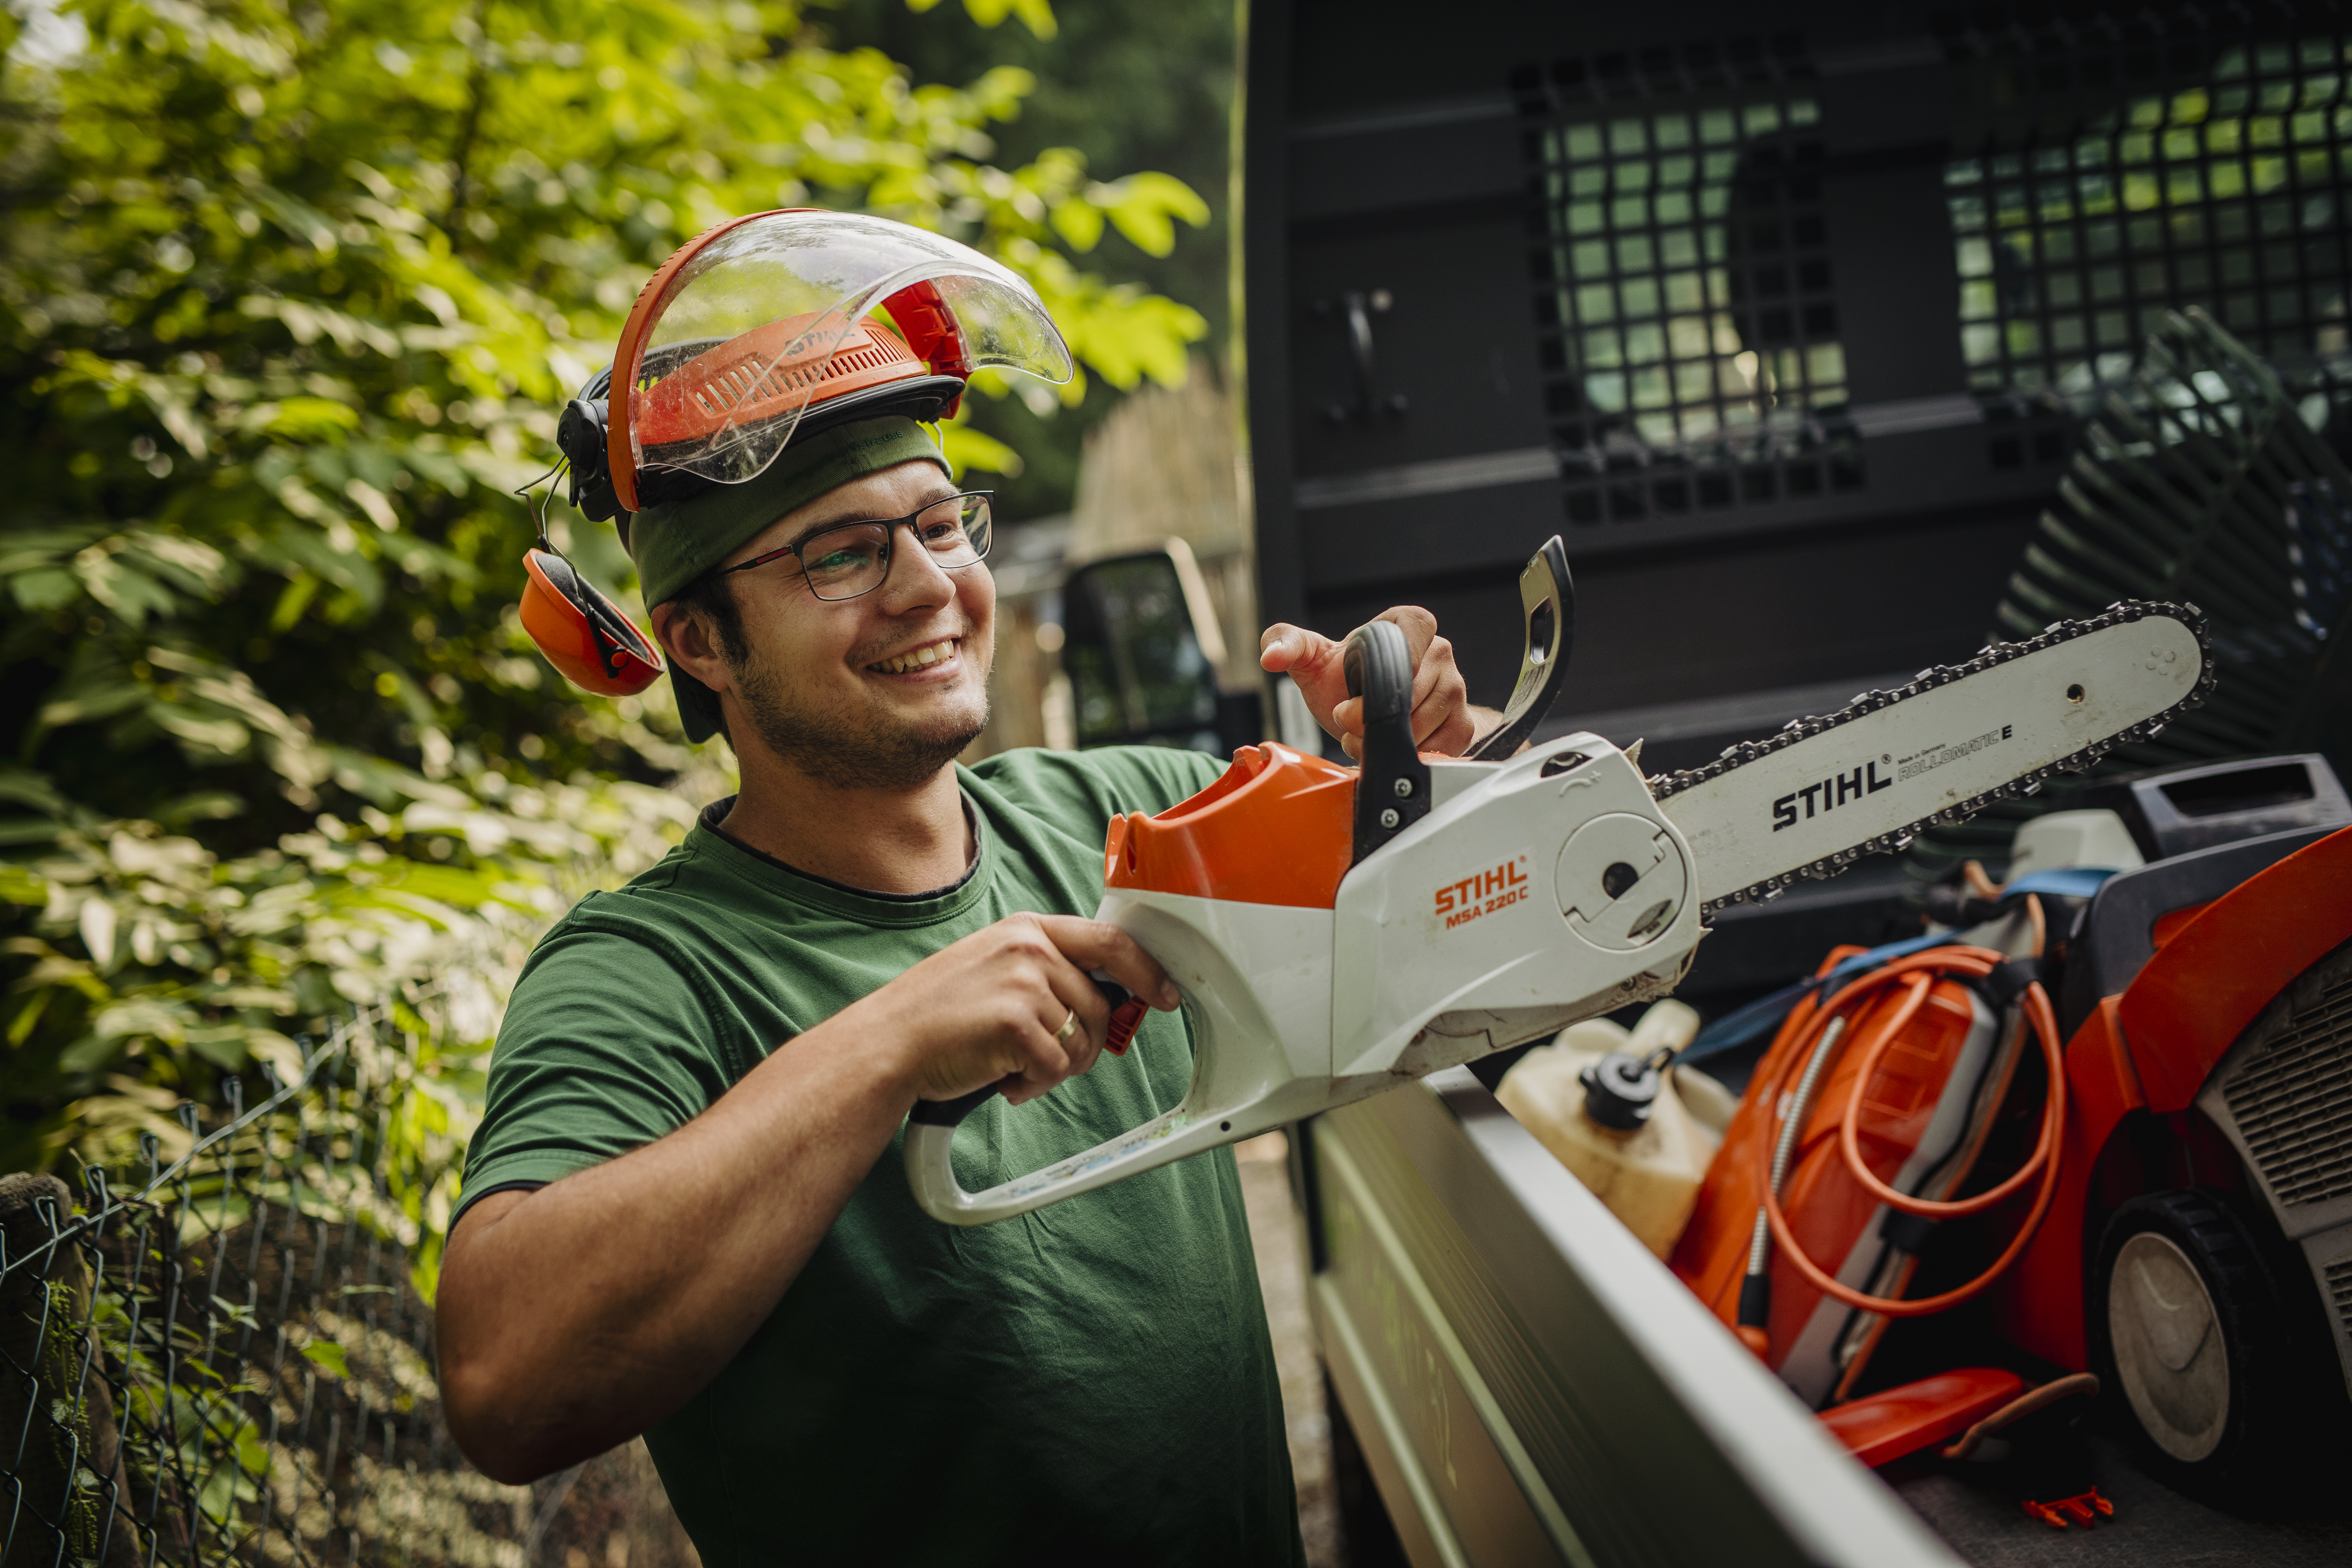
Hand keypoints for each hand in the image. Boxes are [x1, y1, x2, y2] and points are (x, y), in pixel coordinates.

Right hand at [854, 914, 1180, 1106]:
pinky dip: (1033, 1084)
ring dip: (1055, 1068)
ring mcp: (1025, 983)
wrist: (887, 1044)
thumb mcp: (993, 966)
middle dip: (1084, 1045)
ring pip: (1082, 1041)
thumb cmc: (937, 1015)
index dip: (1147, 970)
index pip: (1110, 940)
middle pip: (1100, 1005)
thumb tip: (1105, 996)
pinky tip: (1000, 1078)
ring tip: (1011, 1066)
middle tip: (1044, 1061)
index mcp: (1027, 929)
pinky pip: (1057, 1067)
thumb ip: (1046, 969)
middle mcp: (1031, 948)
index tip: (1165, 994)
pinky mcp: (1017, 1022)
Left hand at [1260, 606, 1475, 760]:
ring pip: (1431, 718)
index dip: (1398, 657)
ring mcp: (1455, 689)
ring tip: (1365, 736)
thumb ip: (1285, 644)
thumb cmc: (1341, 680)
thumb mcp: (1309, 659)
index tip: (1372, 685)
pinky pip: (1446, 744)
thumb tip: (1271, 656)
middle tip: (1349, 722)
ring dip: (1391, 738)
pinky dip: (1414, 754)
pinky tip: (1392, 749)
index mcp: (1408, 625)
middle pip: (1419, 686)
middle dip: (1377, 714)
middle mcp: (1439, 653)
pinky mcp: (1461, 723)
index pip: (1418, 626)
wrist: (1363, 714)